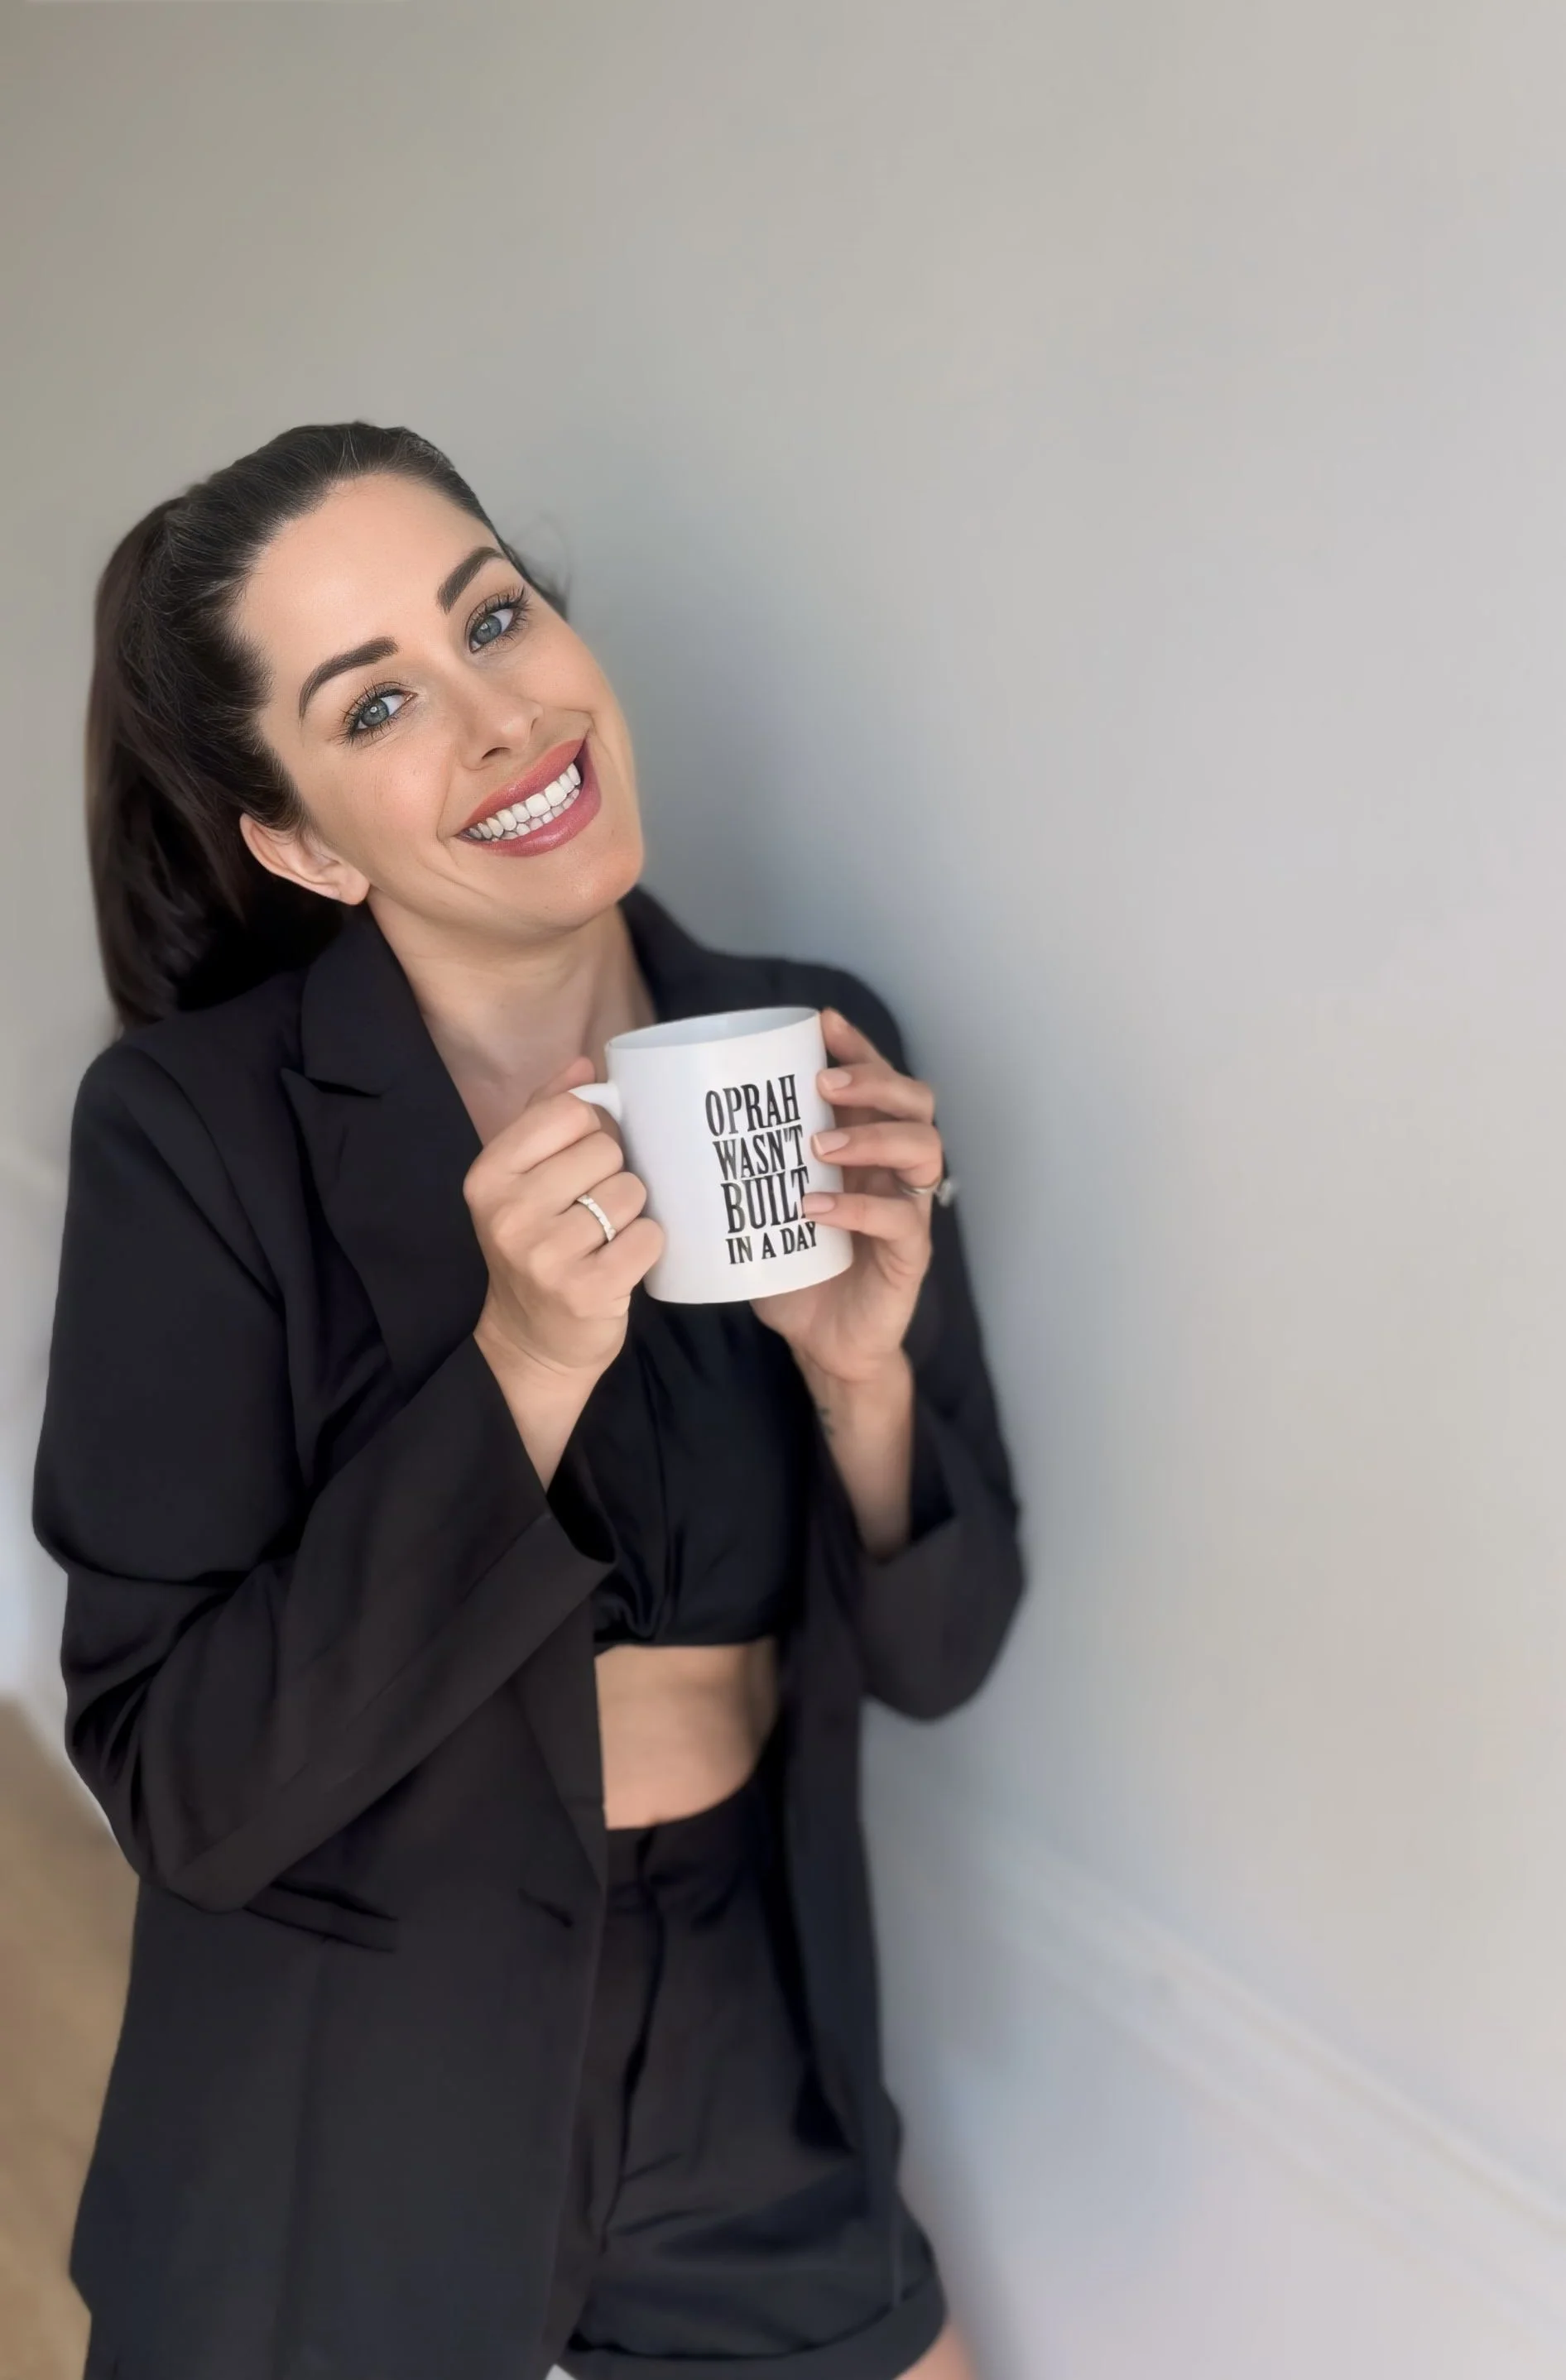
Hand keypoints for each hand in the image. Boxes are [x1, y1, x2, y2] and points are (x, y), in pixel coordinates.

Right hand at [466, 1054, 663, 1387]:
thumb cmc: (536, 1248)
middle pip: (605, 1150)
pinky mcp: (586, 1291)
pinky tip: (622, 1261)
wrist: (532, 1342)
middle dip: (613, 1175)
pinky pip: (648, 1236)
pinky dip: (646, 1245)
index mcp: (489, 1175)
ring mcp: (544, 1255)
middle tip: (595, 1209)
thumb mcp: (522, 1180)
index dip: (593, 1130)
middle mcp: (509, 1213)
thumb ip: (546, 1115)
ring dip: (632, 1213)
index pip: (569, 1113)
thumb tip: (585, 1062)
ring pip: (631, 1192)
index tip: (584, 1161)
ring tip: (606, 1236)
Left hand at [749, 1007, 941, 1387]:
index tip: (821, 1023)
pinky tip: (817, 1209)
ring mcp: (909, 1208)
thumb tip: (652, 1124)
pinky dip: (858, 1208)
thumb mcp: (756, 1208)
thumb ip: (730, 1168)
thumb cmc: (789, 1268)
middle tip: (822, 1083)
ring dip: (872, 1136)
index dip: (857, 1046)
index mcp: (862, 1146)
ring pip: (924, 1148)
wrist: (821, 1344)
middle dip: (873, 1081)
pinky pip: (901, 1219)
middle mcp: (893, 1169)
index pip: (876, 1080)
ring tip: (819, 1145)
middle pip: (915, 1100)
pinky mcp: (911, 1254)